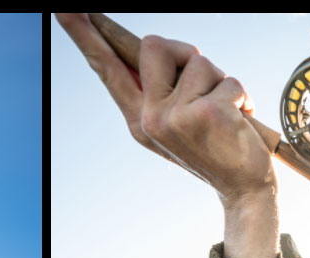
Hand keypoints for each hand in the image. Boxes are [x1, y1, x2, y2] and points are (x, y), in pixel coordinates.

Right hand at [55, 13, 275, 205]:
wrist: (243, 188)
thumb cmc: (215, 145)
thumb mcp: (178, 120)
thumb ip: (161, 88)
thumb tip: (153, 47)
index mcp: (136, 116)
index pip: (106, 68)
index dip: (84, 36)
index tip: (66, 8)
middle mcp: (147, 117)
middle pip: (154, 45)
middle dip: (185, 54)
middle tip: (206, 85)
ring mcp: (173, 118)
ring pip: (198, 61)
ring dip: (221, 79)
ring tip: (226, 111)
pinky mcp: (204, 115)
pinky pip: (228, 80)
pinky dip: (242, 95)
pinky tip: (239, 121)